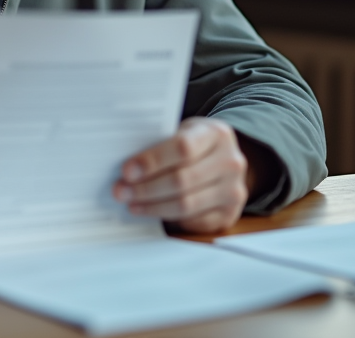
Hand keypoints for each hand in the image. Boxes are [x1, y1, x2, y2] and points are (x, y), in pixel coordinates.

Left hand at [112, 117, 249, 232]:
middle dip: (145, 188)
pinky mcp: (230, 215)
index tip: (127, 171)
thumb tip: (126, 166)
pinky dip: (170, 218)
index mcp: (216, 134)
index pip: (183, 148)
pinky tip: (152, 211)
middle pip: (182, 180)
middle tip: (121, 191)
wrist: (225, 161)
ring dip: (153, 206)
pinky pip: (194, 221)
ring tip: (131, 204)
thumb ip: (161, 143)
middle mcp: (231, 162)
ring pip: (186, 205)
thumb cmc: (195, 144)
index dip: (153, 161)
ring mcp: (234, 190)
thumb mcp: (183, 132)